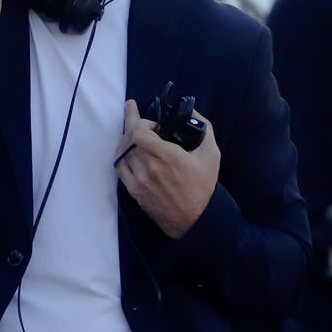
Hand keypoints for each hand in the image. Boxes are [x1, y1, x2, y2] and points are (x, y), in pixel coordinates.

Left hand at [117, 100, 220, 238]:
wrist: (195, 219)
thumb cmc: (203, 186)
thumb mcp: (211, 154)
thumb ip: (204, 129)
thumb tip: (192, 112)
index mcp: (167, 156)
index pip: (138, 132)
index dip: (138, 119)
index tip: (146, 117)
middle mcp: (149, 167)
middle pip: (128, 138)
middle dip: (130, 122)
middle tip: (133, 112)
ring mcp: (139, 180)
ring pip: (122, 151)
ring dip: (126, 138)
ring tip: (133, 131)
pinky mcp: (134, 191)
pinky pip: (119, 167)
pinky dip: (121, 155)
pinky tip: (127, 150)